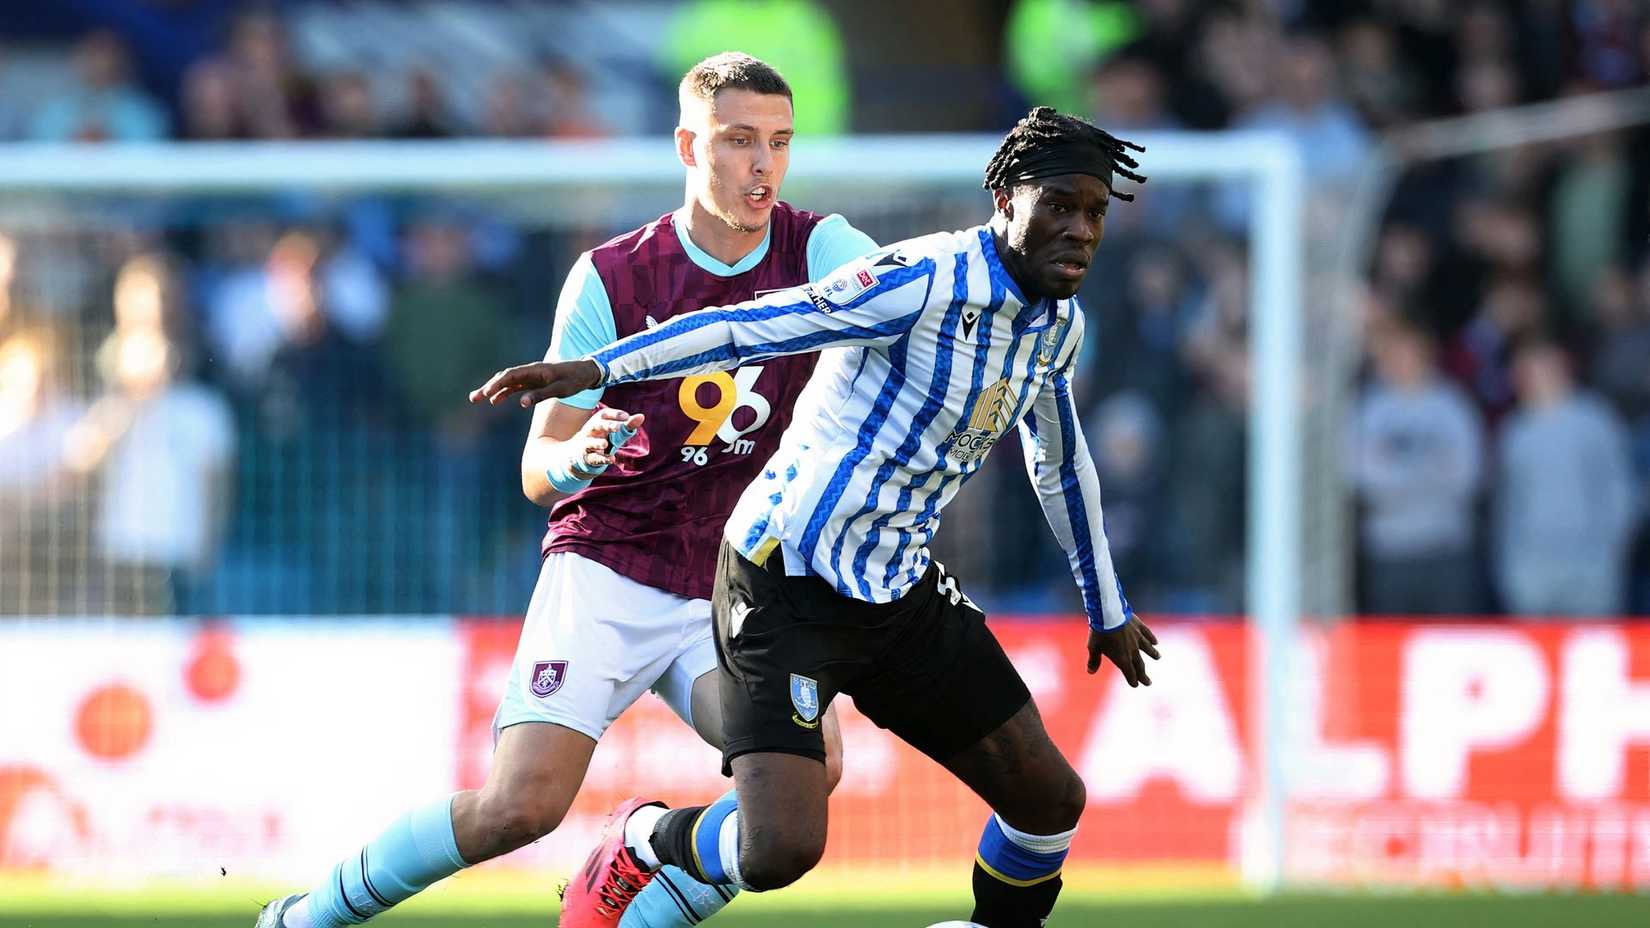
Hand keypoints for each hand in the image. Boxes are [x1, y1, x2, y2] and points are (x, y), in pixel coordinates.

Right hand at [469, 359, 602, 407]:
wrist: (586, 372)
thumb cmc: (575, 380)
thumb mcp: (560, 389)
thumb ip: (541, 395)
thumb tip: (521, 403)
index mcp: (536, 370)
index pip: (511, 376)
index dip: (496, 384)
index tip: (486, 394)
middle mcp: (530, 371)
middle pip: (504, 377)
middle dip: (488, 387)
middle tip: (473, 398)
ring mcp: (531, 376)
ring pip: (507, 382)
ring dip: (493, 389)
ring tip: (477, 398)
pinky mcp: (533, 381)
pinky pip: (515, 386)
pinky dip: (504, 392)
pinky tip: (495, 401)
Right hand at [569, 408, 643, 476]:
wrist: (578, 455)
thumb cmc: (600, 438)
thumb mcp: (614, 431)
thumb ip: (627, 424)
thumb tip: (642, 416)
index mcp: (598, 422)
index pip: (604, 414)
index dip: (614, 414)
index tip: (626, 416)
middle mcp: (590, 431)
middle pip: (596, 425)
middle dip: (607, 425)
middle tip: (619, 427)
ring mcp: (586, 445)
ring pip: (590, 443)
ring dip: (597, 443)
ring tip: (605, 444)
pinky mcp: (586, 458)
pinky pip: (593, 458)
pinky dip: (602, 459)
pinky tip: (611, 460)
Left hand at [1087, 616, 1159, 686]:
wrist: (1108, 614)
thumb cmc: (1099, 632)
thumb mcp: (1093, 647)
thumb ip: (1094, 660)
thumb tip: (1090, 672)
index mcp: (1122, 658)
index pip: (1129, 673)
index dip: (1132, 680)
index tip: (1135, 684)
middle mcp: (1132, 650)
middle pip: (1139, 665)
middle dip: (1143, 675)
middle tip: (1148, 682)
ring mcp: (1137, 638)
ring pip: (1148, 649)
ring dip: (1153, 654)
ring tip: (1158, 657)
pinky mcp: (1139, 626)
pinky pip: (1148, 634)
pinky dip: (1152, 638)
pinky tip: (1155, 642)